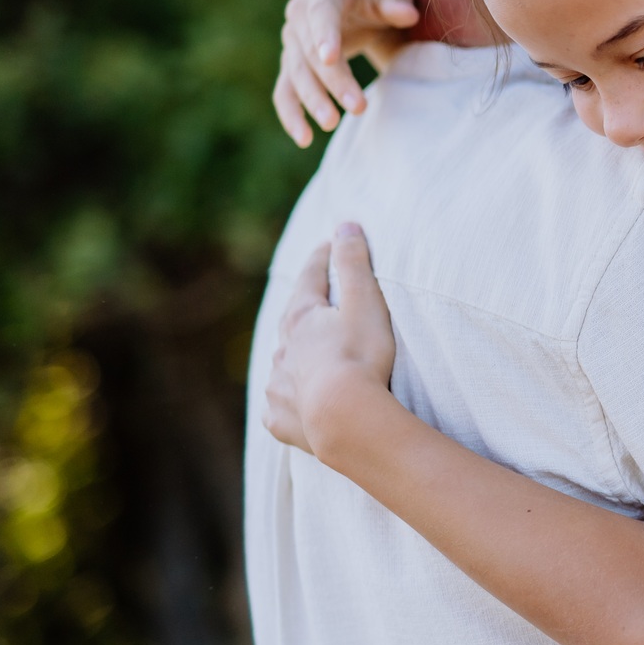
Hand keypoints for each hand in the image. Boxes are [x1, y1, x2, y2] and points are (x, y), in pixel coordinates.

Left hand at [264, 224, 398, 460]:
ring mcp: (279, 385)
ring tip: (309, 359)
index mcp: (302, 318)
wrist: (344, 419)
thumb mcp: (364, 301)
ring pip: (283, 365)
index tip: (328, 245)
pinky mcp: (280, 419)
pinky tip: (297, 404)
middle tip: (313, 302)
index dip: (321, 259)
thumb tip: (345, 224)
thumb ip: (354, 263)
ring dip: (296, 358)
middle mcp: (283, 349)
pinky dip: (290, 400)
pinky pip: (281, 405)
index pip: (311, 278)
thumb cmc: (360, 357)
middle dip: (304, 311)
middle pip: (292, 322)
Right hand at [273, 0, 421, 146]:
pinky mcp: (292, 65)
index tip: (330, 58)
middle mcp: (300, 15)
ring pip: (296, 74)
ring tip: (331, 124)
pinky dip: (291, 114)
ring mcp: (293, 41)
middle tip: (358, 107)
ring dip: (312, 101)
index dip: (325, 35)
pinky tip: (304, 139)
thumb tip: (407, 14)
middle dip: (333, 81)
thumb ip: (398, 1)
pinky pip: (285, 91)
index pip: (321, 12)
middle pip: (310, 52)